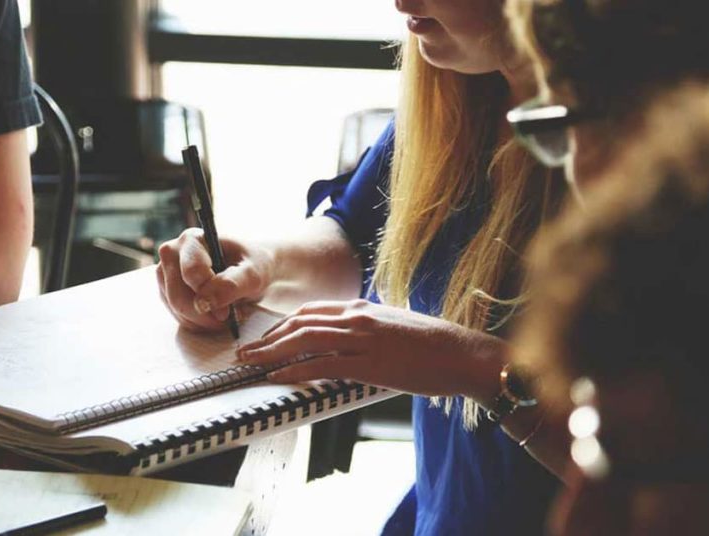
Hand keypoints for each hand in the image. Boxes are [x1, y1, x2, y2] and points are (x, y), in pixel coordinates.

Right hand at [156, 228, 273, 331]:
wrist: (250, 271)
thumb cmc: (252, 266)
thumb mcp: (253, 274)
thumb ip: (232, 285)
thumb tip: (205, 302)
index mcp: (192, 239)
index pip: (191, 272)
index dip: (209, 295)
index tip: (227, 310)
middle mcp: (172, 253)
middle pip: (178, 295)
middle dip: (204, 314)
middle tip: (227, 318)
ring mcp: (166, 274)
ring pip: (176, 309)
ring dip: (203, 320)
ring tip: (225, 314)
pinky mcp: (167, 292)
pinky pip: (178, 316)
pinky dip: (198, 323)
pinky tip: (214, 316)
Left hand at [236, 299, 503, 399]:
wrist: (463, 353)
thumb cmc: (434, 345)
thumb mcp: (394, 326)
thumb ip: (367, 329)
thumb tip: (348, 341)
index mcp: (362, 308)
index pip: (310, 312)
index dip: (282, 325)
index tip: (265, 338)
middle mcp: (357, 317)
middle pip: (299, 324)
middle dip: (267, 338)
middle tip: (245, 352)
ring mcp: (362, 338)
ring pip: (304, 341)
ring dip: (271, 353)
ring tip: (250, 364)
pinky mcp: (369, 362)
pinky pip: (322, 365)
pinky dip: (295, 370)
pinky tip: (278, 377)